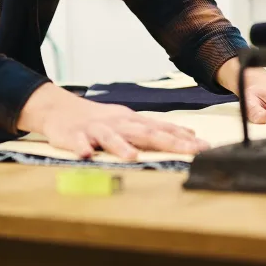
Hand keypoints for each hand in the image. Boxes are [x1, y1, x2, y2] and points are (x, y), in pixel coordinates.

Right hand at [17, 83, 208, 159]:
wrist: (61, 109)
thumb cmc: (101, 119)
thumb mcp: (129, 121)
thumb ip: (156, 128)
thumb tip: (188, 134)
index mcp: (132, 121)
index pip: (161, 128)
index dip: (182, 138)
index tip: (204, 147)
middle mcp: (117, 123)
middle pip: (144, 132)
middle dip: (167, 141)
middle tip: (188, 151)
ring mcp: (95, 129)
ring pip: (109, 137)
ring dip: (120, 146)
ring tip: (132, 157)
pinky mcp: (73, 135)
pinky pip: (77, 142)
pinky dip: (81, 147)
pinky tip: (86, 154)